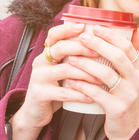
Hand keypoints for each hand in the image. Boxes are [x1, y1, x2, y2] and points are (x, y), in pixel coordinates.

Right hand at [8, 22, 97, 139]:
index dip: (67, 29)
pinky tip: (91, 97)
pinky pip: (63, 93)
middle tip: (99, 52)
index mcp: (47, 53)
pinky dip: (79, 94)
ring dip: (86, 73)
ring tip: (102, 78)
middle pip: (60, 48)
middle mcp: (40, 62)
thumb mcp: (63, 71)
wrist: (35, 113)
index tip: (84, 26)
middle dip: (81, 48)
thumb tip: (103, 45)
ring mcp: (38, 78)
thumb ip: (76, 59)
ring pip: (64, 70)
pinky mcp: (39, 94)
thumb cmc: (56, 88)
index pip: (54, 35)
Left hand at [65, 26, 138, 139]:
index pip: (128, 47)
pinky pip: (97, 94)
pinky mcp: (117, 109)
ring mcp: (128, 96)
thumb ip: (132, 55)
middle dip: (98, 45)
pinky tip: (70, 81)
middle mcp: (137, 81)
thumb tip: (136, 29)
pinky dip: (82, 86)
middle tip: (81, 38)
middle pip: (118, 57)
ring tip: (71, 58)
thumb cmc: (124, 98)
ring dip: (86, 64)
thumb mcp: (132, 76)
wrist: (127, 129)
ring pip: (106, 74)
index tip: (95, 27)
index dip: (111, 36)